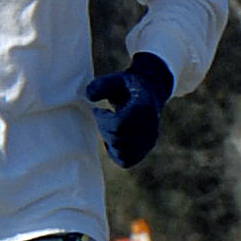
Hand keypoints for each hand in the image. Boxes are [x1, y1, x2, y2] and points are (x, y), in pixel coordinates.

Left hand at [85, 53, 171, 169]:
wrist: (148, 92)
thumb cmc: (126, 86)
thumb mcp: (114, 80)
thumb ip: (101, 85)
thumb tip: (90, 98)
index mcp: (144, 108)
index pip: (119, 124)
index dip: (102, 119)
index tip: (98, 110)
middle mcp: (150, 127)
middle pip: (118, 139)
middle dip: (103, 129)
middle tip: (102, 117)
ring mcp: (149, 140)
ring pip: (122, 153)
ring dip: (108, 141)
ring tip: (109, 127)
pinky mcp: (146, 148)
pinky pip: (127, 161)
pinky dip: (115, 154)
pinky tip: (111, 139)